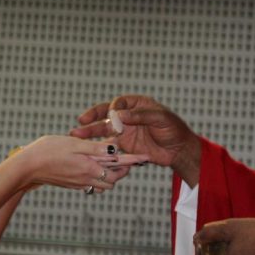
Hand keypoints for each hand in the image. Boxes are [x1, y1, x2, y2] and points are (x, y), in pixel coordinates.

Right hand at [12, 135, 146, 193]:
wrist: (27, 168)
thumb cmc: (47, 150)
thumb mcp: (73, 143)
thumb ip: (95, 147)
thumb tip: (116, 148)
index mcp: (90, 166)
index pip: (119, 164)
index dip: (133, 160)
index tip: (145, 157)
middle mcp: (87, 178)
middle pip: (114, 178)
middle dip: (123, 170)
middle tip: (130, 159)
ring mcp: (79, 183)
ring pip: (104, 184)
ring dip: (111, 175)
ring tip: (113, 163)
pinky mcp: (72, 185)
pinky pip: (93, 185)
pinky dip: (99, 178)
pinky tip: (95, 169)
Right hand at [71, 95, 201, 185]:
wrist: (179, 150)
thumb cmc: (174, 129)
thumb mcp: (160, 118)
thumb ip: (140, 115)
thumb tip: (118, 114)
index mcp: (136, 104)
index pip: (118, 103)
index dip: (112, 109)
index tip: (111, 118)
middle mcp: (128, 116)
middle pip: (106, 115)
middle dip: (93, 118)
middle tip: (81, 122)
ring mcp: (125, 131)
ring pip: (104, 130)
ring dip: (91, 133)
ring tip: (76, 135)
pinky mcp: (125, 145)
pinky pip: (109, 145)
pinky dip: (99, 147)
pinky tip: (86, 150)